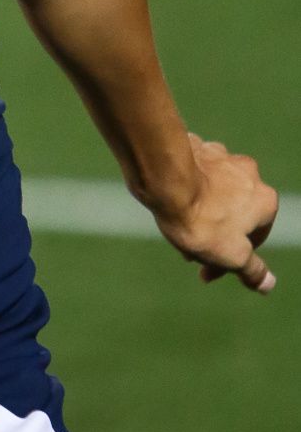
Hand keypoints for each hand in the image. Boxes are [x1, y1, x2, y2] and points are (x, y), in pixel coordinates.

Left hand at [151, 133, 278, 292]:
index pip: (255, 239)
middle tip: (189, 254)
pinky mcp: (196, 148)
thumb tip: (267, 283)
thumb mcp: (231, 257)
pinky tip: (169, 203)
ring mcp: (221, 157)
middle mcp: (248, 173)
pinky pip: (194, 176)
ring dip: (200, 213)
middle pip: (234, 215)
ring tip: (176, 228)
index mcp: (265, 200)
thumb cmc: (201, 220)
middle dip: (213, 237)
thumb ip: (252, 271)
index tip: (207, 272)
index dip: (232, 261)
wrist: (164, 179)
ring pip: (214, 194)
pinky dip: (186, 191)